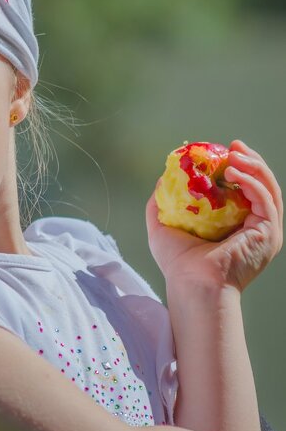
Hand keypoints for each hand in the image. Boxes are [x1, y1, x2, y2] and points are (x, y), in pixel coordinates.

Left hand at [145, 140, 282, 291]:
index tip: (224, 151)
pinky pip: (265, 199)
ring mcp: (265, 231)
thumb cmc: (178, 265)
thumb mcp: (163, 227)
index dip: (238, 167)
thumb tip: (162, 179)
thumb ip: (162, 204)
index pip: (244, 190)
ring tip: (234, 155)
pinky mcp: (268, 233)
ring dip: (253, 166)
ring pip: (268, 188)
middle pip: (261, 185)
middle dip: (250, 160)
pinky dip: (252, 181)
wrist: (191, 284)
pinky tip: (234, 173)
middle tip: (233, 146)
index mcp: (237, 226)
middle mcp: (255, 228)